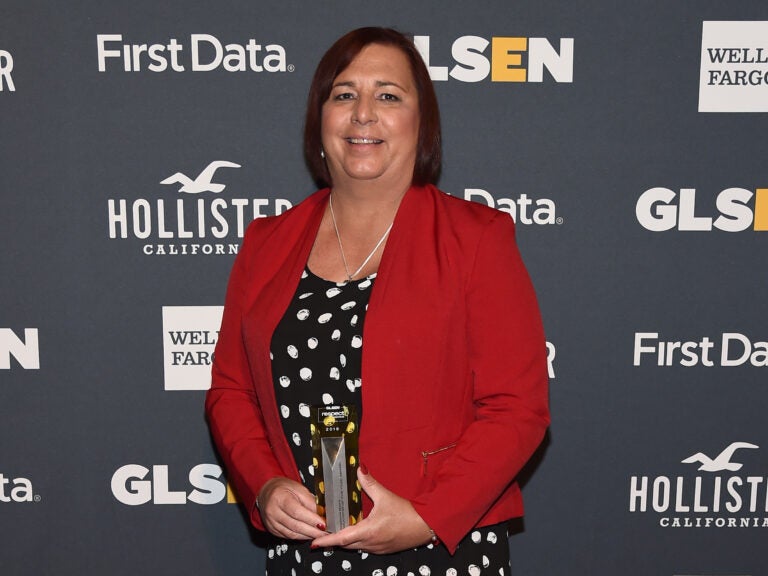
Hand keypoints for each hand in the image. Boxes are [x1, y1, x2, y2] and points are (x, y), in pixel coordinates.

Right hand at [257, 477, 327, 540]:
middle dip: (312, 531)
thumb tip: (322, 513)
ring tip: (320, 535)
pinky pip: (288, 536)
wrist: (267, 493)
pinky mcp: (272, 530)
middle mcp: (273, 511)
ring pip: (292, 534)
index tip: (323, 523)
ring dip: (308, 536)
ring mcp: (271, 522)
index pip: (297, 512)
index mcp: (279, 497)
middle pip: (295, 525)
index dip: (311, 519)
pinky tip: (309, 535)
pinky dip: (301, 537)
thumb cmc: (283, 488)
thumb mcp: (298, 488)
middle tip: (325, 532)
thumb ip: (310, 501)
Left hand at [310, 465, 433, 553]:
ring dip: (345, 540)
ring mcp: (377, 548)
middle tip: (322, 531)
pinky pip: (365, 547)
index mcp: (368, 532)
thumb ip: (369, 483)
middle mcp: (370, 544)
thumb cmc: (407, 513)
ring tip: (336, 530)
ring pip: (355, 547)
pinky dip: (357, 541)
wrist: (427, 526)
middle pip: (345, 545)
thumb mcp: (385, 496)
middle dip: (333, 539)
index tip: (313, 542)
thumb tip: (358, 470)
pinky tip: (357, 531)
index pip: (341, 538)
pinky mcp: (384, 549)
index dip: (326, 540)